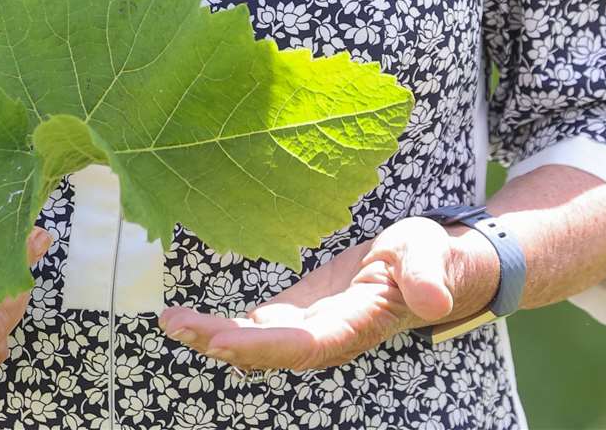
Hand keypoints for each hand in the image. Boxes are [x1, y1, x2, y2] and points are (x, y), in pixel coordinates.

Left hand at [159, 216, 497, 372]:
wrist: (431, 264)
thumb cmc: (432, 257)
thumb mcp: (431, 256)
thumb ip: (428, 278)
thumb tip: (434, 302)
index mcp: (355, 324)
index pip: (303, 345)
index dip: (261, 346)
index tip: (220, 340)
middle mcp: (327, 334)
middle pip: (269, 349)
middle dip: (222, 341)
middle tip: (176, 325)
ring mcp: (311, 324)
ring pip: (257, 341)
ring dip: (215, 334)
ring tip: (171, 321)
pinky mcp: (302, 309)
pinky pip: (259, 325)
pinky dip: (226, 323)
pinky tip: (193, 318)